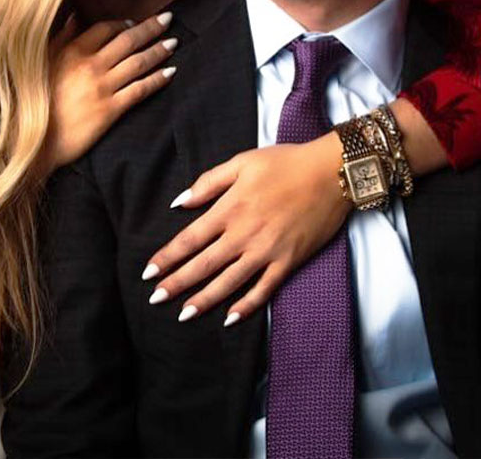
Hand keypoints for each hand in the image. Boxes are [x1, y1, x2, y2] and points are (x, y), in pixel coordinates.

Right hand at [37, 12, 177, 176]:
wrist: (34, 141)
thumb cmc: (35, 102)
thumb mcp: (42, 64)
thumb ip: (61, 38)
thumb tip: (74, 16)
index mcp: (73, 52)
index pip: (105, 28)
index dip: (123, 24)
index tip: (134, 23)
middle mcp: (90, 66)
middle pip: (128, 40)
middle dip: (151, 28)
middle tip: (168, 20)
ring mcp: (102, 88)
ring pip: (138, 63)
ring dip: (159, 50)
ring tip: (173, 43)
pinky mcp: (110, 110)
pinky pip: (140, 89)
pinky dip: (158, 79)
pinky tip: (170, 72)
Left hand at [142, 133, 350, 325]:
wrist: (331, 172)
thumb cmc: (285, 162)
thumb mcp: (242, 162)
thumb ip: (208, 182)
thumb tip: (179, 202)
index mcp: (230, 208)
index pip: (189, 239)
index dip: (167, 258)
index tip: (148, 273)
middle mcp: (244, 234)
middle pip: (203, 265)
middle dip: (176, 284)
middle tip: (155, 300)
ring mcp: (267, 251)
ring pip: (228, 283)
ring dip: (204, 300)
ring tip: (184, 315)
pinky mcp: (288, 261)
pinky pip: (264, 290)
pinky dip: (246, 306)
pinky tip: (230, 318)